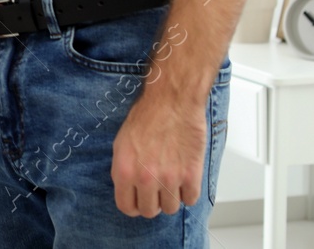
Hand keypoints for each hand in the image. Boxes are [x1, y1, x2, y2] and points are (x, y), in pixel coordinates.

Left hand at [110, 90, 205, 217]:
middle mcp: (145, 178)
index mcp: (124, 170)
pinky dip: (188, 192)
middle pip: (150, 211)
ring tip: (171, 181)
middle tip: (156, 190)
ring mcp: (170, 178)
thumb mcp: (121, 142)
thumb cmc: (147, 116)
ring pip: (171, 209)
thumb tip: (127, 187)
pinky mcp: (191, 175)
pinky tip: (185, 179)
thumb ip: (123, 169)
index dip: (133, 205)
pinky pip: (190, 200)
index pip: (126, 206)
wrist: (172, 101)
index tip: (139, 200)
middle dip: (152, 203)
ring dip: (171, 198)